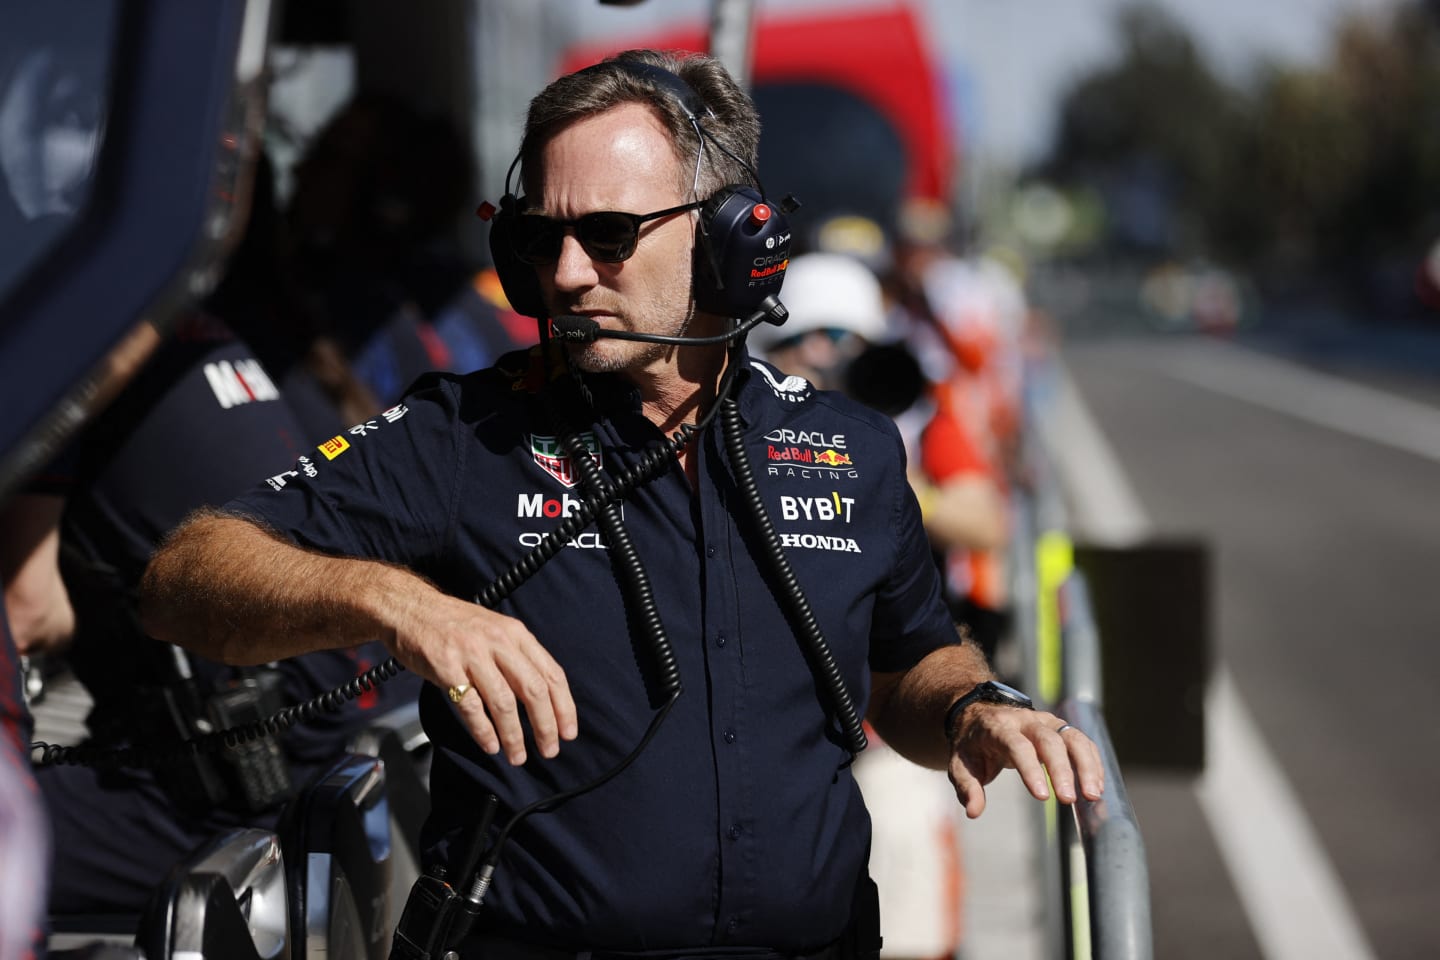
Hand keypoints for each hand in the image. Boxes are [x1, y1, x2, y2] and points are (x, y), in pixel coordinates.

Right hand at [385, 588, 576, 765]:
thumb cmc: (455, 625)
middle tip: (549, 751)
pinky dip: (483, 730)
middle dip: (545, 726)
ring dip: (514, 734)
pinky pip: (470, 705)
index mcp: (516, 634)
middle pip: (533, 690)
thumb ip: (518, 658)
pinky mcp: (446, 667)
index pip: (552, 674)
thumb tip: (543, 699)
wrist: (410, 608)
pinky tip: (490, 745)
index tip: (568, 732)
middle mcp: (499, 641)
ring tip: (518, 756)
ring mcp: (472, 654)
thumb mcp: (496, 630)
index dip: (564, 707)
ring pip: (504, 702)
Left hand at [947, 705, 1103, 817]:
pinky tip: (1097, 787)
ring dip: (1086, 766)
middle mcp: (1025, 720)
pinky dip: (1092, 763)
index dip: (1031, 770)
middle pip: (1049, 740)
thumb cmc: (973, 746)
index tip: (1043, 797)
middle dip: (1061, 770)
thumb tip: (973, 812)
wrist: (981, 716)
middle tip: (1069, 800)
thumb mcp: (960, 765)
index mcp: (998, 727)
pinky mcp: (1060, 727)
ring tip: (1093, 796)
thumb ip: (967, 787)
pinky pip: (1082, 742)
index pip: (1017, 745)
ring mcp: (1046, 721)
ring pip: (1072, 737)